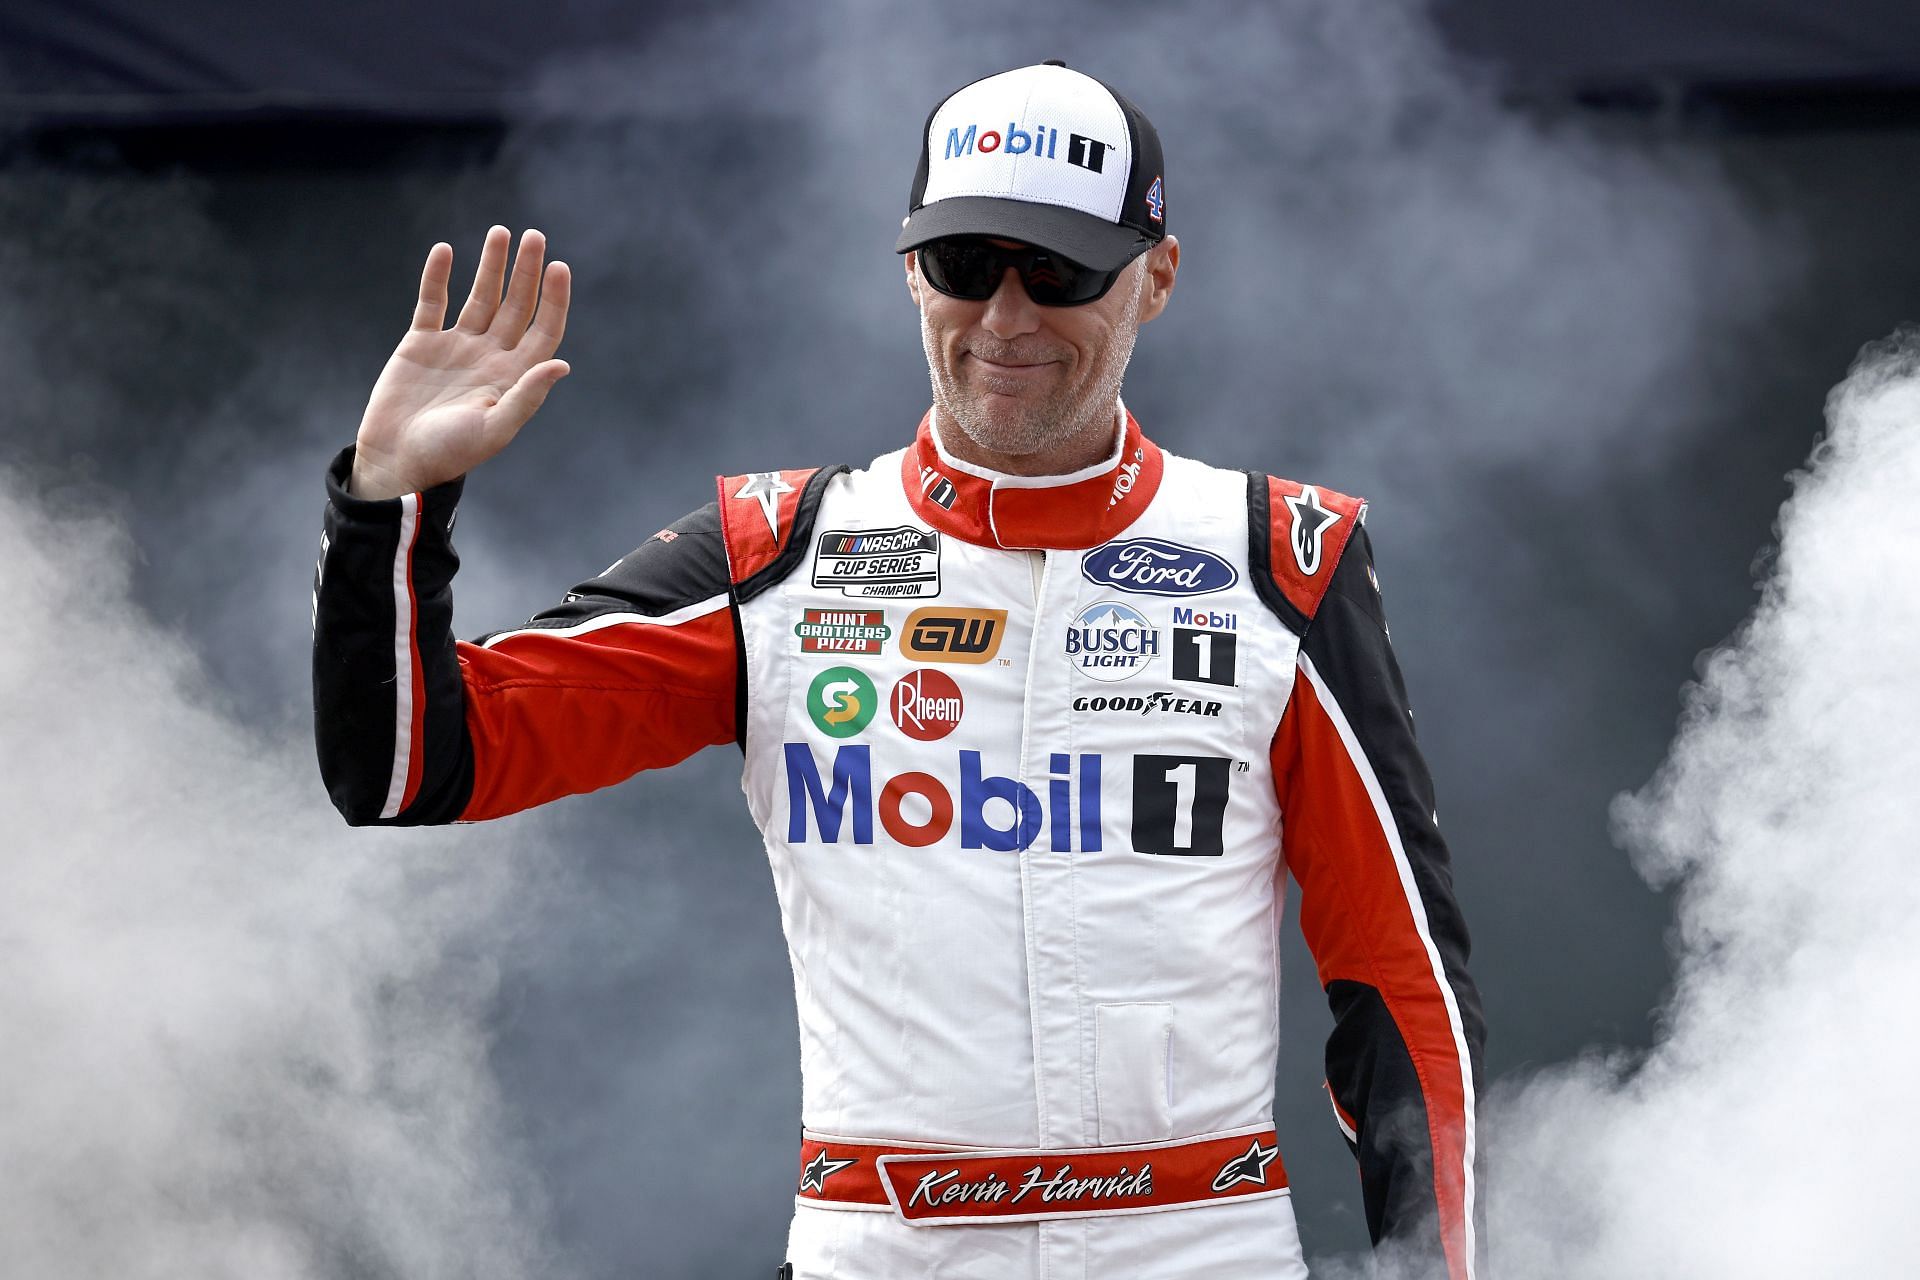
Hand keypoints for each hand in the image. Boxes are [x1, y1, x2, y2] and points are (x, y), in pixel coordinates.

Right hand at [349, 226, 571, 499]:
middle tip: (534, 237)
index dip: (553, 299)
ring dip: (491, 266)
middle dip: (526, 271)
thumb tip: (561, 364)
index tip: (559, 266)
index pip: (543, 330)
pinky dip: (438, 277)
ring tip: (500, 232)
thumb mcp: (495, 429)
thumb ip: (527, 396)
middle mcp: (490, 356)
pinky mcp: (421, 343)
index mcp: (513, 376)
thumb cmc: (449, 454)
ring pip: (480, 297)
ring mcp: (457, 347)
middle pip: (516, 306)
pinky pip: (432, 302)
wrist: (397, 460)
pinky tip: (446, 251)